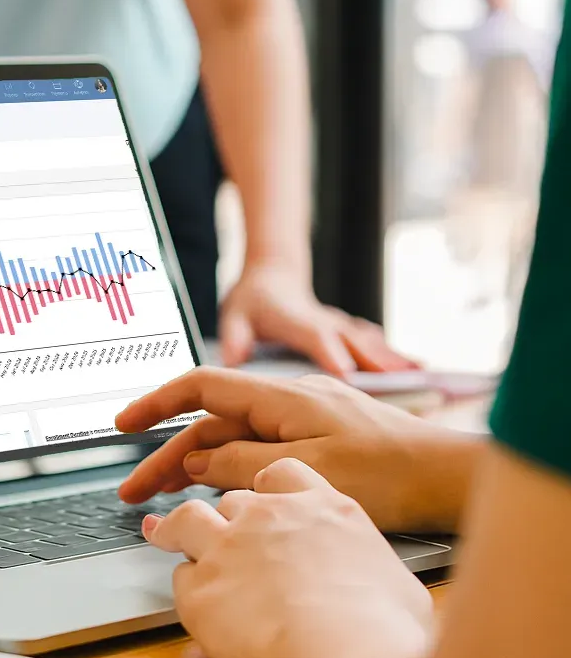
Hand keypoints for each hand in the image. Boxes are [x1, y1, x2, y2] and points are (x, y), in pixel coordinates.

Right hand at [117, 368, 477, 531]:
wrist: (447, 477)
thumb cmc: (391, 473)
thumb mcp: (307, 472)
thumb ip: (244, 463)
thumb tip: (199, 460)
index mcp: (281, 397)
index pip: (203, 388)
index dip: (157, 403)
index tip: (124, 425)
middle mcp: (286, 401)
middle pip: (211, 424)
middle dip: (167, 456)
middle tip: (133, 493)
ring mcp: (300, 419)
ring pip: (232, 439)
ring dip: (194, 466)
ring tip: (160, 497)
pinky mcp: (313, 438)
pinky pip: (256, 449)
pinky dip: (228, 468)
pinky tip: (214, 490)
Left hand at [145, 458, 432, 657]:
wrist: (346, 656)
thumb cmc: (382, 627)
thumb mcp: (393, 580)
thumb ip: (366, 566)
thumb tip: (375, 586)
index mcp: (321, 507)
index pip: (281, 473)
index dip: (268, 488)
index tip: (265, 498)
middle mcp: (268, 517)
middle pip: (233, 500)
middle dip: (229, 517)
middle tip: (226, 534)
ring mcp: (227, 548)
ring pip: (188, 519)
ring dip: (176, 527)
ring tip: (163, 531)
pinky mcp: (199, 589)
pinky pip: (180, 577)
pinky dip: (185, 586)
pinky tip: (190, 599)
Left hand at [219, 263, 417, 374]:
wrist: (273, 275)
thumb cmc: (252, 301)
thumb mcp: (235, 316)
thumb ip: (235, 338)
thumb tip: (233, 360)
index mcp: (297, 320)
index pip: (315, 337)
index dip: (331, 353)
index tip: (348, 372)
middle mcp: (326, 322)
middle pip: (354, 343)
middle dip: (377, 362)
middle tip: (404, 382)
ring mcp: (342, 327)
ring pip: (372, 344)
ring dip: (396, 360)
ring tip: (424, 377)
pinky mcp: (351, 334)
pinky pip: (377, 347)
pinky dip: (398, 359)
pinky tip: (423, 374)